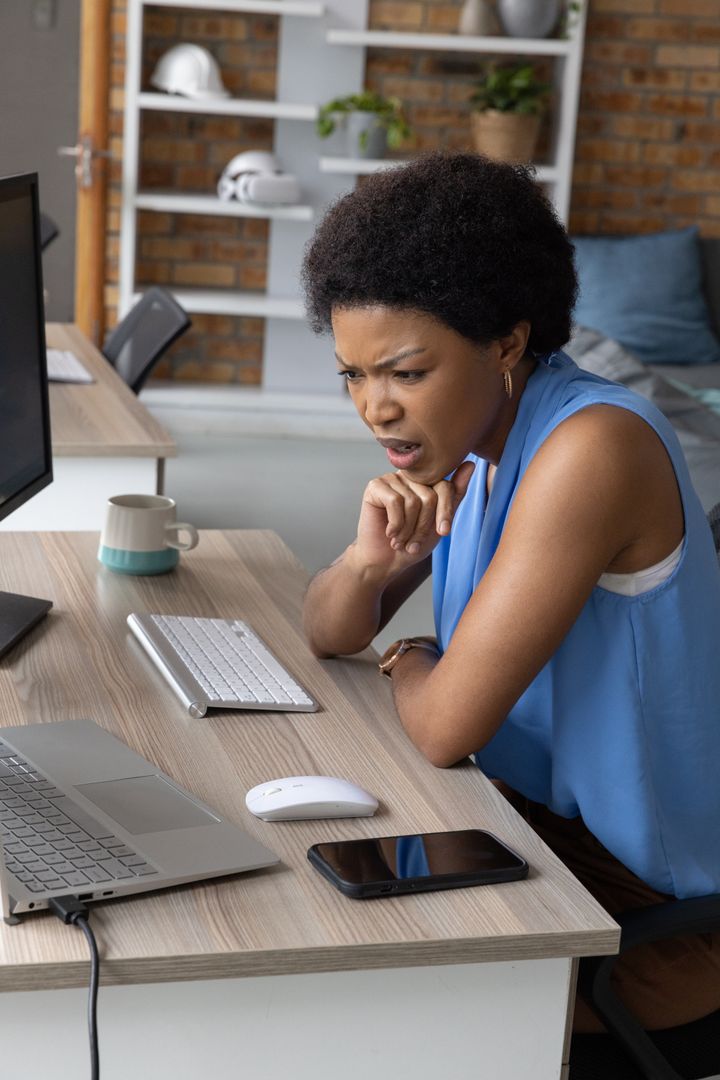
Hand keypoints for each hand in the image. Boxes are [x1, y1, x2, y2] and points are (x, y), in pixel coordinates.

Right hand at [354, 460, 475, 572]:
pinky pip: (394, 502)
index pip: (445, 487)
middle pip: (429, 496)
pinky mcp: (375, 486)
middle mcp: (409, 476)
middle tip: (413, 543)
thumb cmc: (413, 542)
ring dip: (408, 530)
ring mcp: (391, 479)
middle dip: (423, 526)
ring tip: (400, 541)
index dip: (445, 512)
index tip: (443, 533)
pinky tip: (390, 533)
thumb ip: (455, 495)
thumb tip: (471, 464)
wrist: (386, 561)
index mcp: (427, 481)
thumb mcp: (440, 522)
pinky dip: (395, 524)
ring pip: (412, 501)